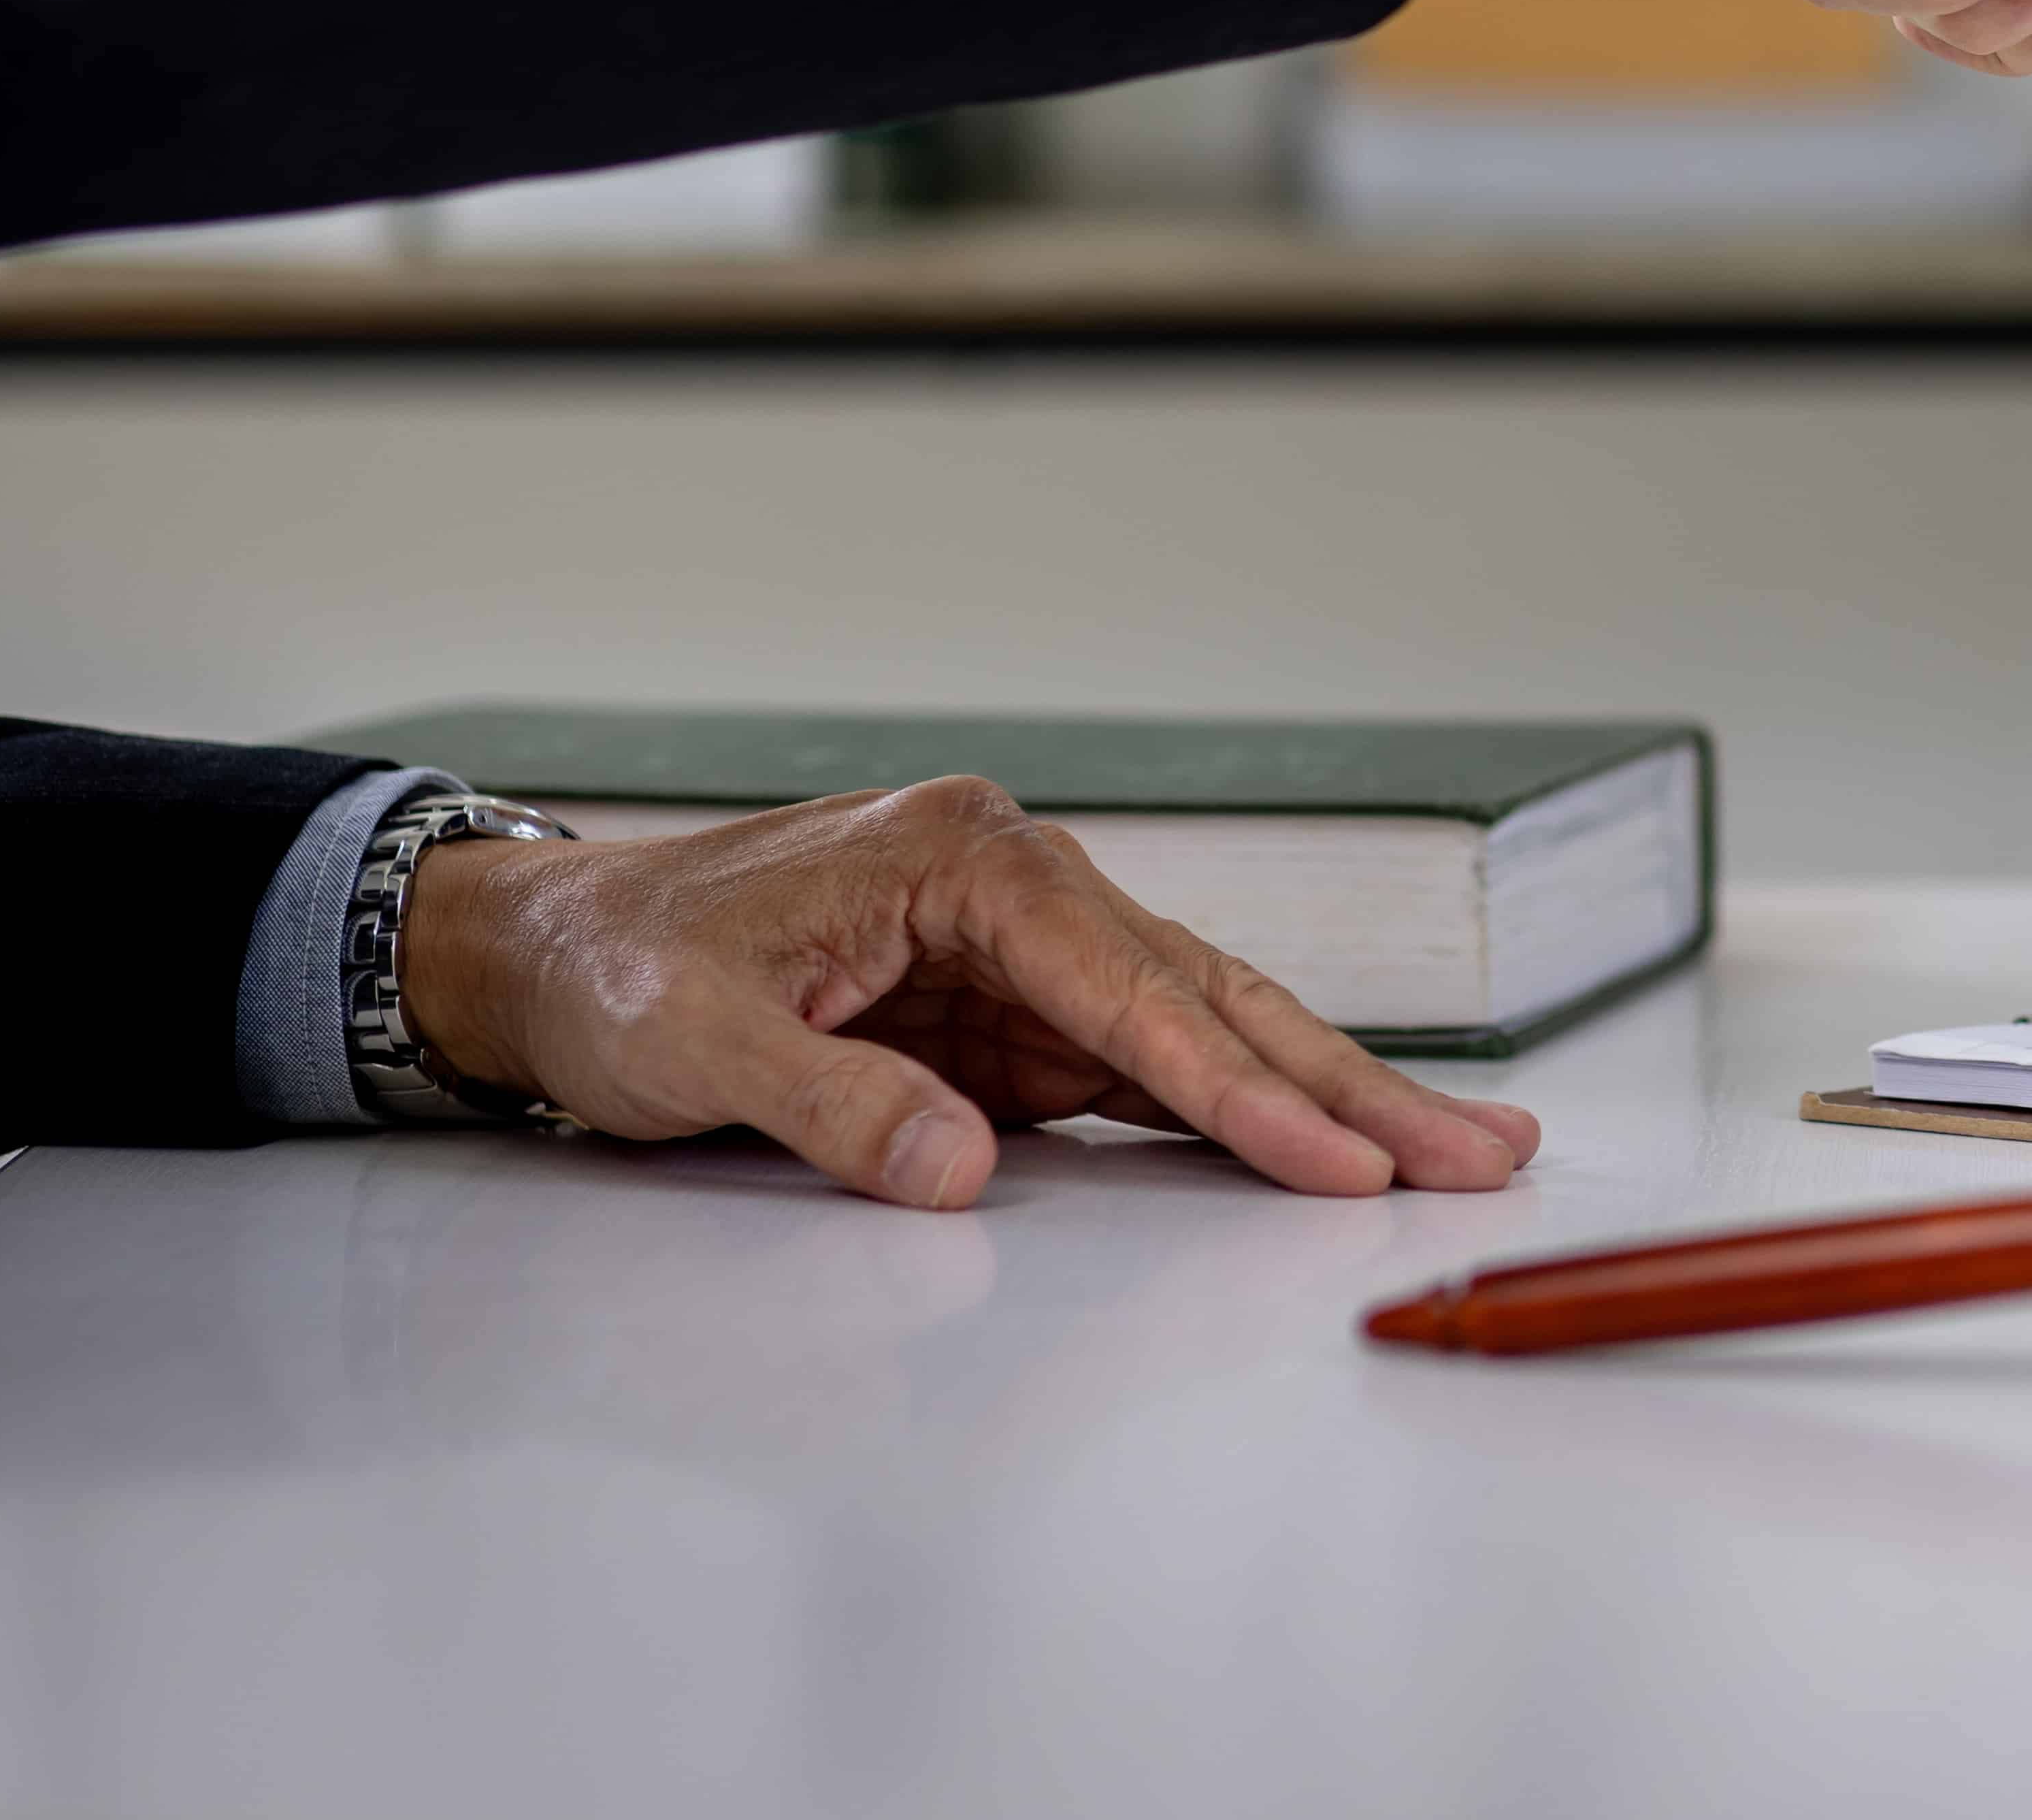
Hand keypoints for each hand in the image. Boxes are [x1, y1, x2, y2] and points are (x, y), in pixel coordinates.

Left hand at [397, 777, 1541, 1206]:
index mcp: (966, 859)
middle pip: (1215, 998)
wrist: (549, 951)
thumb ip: (830, 1102)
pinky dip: (1243, 1115)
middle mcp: (1024, 889)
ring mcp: (1029, 955)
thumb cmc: (619, 972)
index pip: (1133, 990)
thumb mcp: (693, 1043)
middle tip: (1483, 1151)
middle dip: (1350, 1085)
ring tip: (1452, 1152)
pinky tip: (1329, 1150)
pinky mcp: (1018, 1019)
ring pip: (1208, 1033)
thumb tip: (960, 1171)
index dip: (1238, 1088)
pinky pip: (1152, 1073)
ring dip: (1325, 1100)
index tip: (1336, 1163)